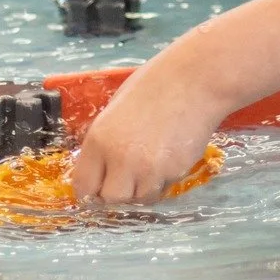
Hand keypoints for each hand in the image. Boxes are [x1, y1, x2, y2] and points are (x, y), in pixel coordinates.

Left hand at [70, 54, 228, 202]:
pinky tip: (169, 156)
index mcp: (99, 139)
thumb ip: (105, 141)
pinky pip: (163, 188)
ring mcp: (149, 169)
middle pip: (110, 199)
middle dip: (117, 192)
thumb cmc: (154, 85)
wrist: (195, 80)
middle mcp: (121, 159)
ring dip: (142, 188)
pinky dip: (164, 180)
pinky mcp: (175, 173)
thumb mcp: (115, 109)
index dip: (91, 188)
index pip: (84, 185)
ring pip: (139, 199)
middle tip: (127, 177)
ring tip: (152, 164)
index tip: (99, 186)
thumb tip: (100, 167)